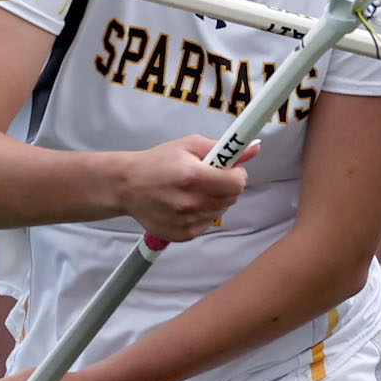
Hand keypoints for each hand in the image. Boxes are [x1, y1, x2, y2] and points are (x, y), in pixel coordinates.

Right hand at [116, 135, 255, 241]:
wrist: (128, 186)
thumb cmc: (157, 163)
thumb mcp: (188, 145)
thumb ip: (223, 148)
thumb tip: (253, 147)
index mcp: (193, 176)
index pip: (237, 183)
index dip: (237, 174)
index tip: (229, 170)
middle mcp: (190, 202)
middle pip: (231, 198)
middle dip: (226, 186)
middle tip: (208, 178)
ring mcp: (186, 221)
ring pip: (221, 211)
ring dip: (214, 200)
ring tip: (193, 191)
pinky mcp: (183, 234)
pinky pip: (207, 223)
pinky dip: (202, 214)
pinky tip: (186, 204)